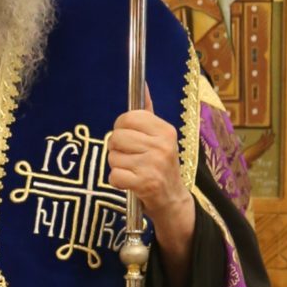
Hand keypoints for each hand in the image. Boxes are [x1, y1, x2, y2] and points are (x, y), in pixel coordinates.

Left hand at [107, 89, 194, 268]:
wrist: (173, 201)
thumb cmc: (161, 165)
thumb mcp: (160, 137)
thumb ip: (147, 112)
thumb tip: (142, 85)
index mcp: (165, 130)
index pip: (127, 118)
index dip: (121, 128)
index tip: (129, 137)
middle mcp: (162, 146)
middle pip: (116, 137)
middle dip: (117, 149)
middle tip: (131, 157)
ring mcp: (154, 165)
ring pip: (112, 157)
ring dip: (117, 166)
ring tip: (133, 171)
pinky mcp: (145, 184)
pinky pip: (114, 175)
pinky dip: (117, 181)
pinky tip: (130, 183)